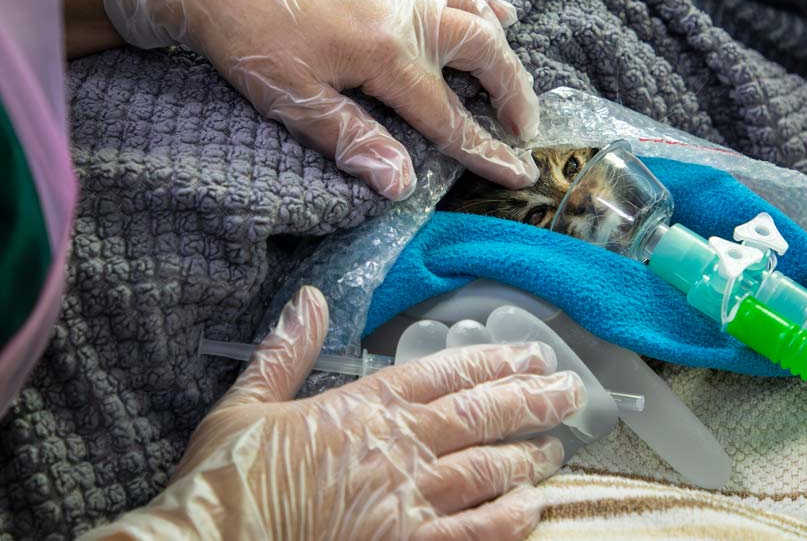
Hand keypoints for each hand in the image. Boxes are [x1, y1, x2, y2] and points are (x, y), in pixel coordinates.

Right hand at [83, 286, 583, 539]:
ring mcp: (406, 505)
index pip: (443, 374)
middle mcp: (396, 449)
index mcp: (362, 408)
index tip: (531, 355)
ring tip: (555, 446)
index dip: (494, 361)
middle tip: (570, 391)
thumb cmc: (227, 481)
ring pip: (487, 472)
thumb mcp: (246, 404)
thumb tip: (307, 297)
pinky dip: (507, 519)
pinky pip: (474, 534)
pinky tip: (531, 508)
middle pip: (480, 416)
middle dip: (531, 401)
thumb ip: (286, 351)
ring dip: (526, 457)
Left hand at [103, 0, 540, 199]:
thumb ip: (353, 140)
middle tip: (525, 129)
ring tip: (514, 79)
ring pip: (474, 10)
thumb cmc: (249, 37)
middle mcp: (407, 13)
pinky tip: (491, 3)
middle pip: (483, 53)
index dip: (487, 150)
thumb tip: (402, 186)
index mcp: (387, 54)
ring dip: (502, 46)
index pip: (449, 115)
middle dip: (513, 93)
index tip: (521, 174)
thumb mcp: (294, 98)